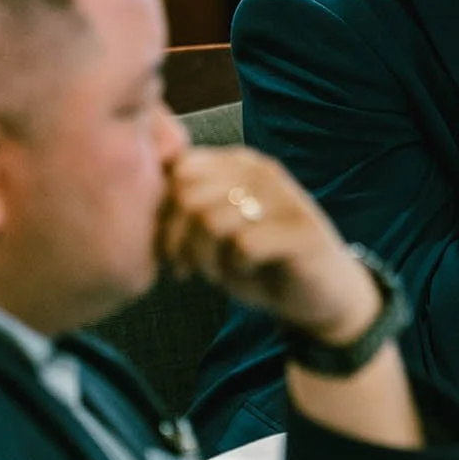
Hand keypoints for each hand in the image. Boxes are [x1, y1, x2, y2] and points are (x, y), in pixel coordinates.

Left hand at [158, 146, 379, 345]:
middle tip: (186, 267)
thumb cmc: (258, 262)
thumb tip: (137, 207)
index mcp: (237, 163)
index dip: (163, 212)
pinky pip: (244, 246)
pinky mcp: (302, 231)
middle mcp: (260, 171)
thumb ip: (185, 212)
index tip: (169, 248)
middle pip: (188, 193)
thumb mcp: (214, 233)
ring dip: (204, 257)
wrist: (321, 296)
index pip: (179, 169)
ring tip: (214, 273)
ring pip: (211, 219)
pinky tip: (247, 272)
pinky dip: (235, 268)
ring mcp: (285, 197)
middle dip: (176, 238)